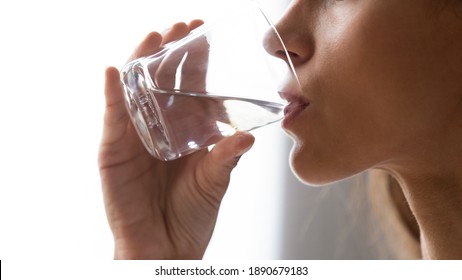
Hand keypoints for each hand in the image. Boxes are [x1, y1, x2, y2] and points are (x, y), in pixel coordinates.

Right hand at [99, 21, 254, 258]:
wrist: (166, 249)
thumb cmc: (191, 216)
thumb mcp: (214, 180)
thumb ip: (227, 157)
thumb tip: (249, 136)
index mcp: (183, 130)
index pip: (187, 86)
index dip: (194, 60)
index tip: (204, 33)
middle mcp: (157, 128)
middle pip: (159, 80)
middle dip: (169, 50)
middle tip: (182, 26)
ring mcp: (133, 137)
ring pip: (133, 91)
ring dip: (141, 62)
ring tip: (154, 37)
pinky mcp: (113, 152)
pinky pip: (112, 119)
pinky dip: (112, 95)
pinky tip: (115, 72)